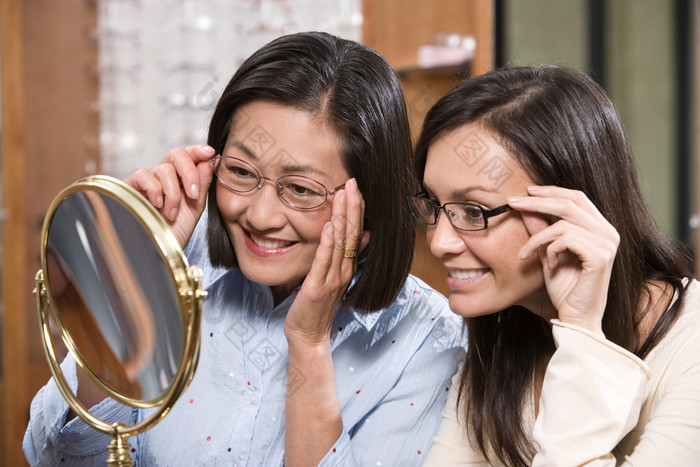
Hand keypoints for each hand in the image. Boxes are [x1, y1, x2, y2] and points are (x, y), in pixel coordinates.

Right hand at [124, 145, 214, 247]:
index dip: (197, 150)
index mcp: (180, 179)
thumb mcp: (194, 207)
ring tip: (171, 213)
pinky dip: (155, 191)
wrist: (157, 251)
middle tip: (193, 193)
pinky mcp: (130, 186)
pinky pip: (144, 175)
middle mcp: (163, 176)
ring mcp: (147, 180)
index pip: (188, 156)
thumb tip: (209, 161)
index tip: (209, 152)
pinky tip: (156, 206)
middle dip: (189, 171)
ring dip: (173, 193)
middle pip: (176, 153)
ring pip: (164, 168)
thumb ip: (202, 184)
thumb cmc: (175, 231)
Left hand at [284, 178, 368, 346]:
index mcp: (347, 267)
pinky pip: (324, 262)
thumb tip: (367, 234)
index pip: (356, 233)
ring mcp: (332, 279)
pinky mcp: (317, 287)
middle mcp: (343, 270)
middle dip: (352, 206)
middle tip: (352, 182)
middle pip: (352, 234)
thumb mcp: (335, 278)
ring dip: (342, 218)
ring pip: (340, 244)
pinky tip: (329, 225)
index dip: (356, 209)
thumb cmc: (316, 306)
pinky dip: (327, 243)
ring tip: (342, 195)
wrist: (309, 336)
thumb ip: (347, 256)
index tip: (355, 187)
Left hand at [509, 186, 618, 335]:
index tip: (526, 192)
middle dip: (537, 201)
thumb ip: (541, 229)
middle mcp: (609, 232)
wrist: (575, 318)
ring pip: (563, 222)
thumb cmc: (564, 289)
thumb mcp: (548, 252)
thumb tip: (526, 206)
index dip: (551, 191)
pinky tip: (549, 265)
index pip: (577, 197)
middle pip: (570, 202)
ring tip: (529, 254)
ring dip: (538, 237)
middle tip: (512, 203)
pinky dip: (549, 249)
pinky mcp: (601, 255)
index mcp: (600, 228)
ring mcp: (607, 243)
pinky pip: (565, 238)